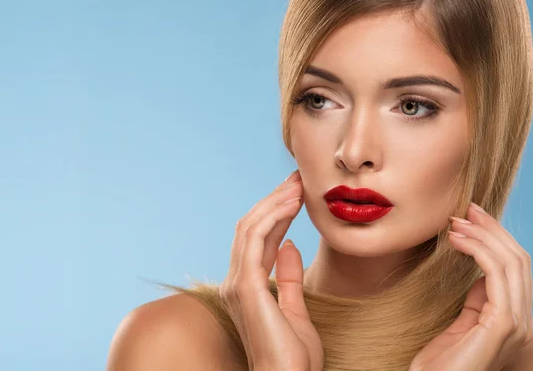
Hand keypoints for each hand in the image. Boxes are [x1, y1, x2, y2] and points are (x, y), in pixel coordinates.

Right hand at [219, 170, 323, 370]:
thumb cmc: (292, 358)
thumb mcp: (295, 309)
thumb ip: (288, 277)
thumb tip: (290, 245)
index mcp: (245, 287)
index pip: (259, 240)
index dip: (276, 214)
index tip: (296, 194)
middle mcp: (235, 282)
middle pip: (250, 228)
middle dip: (274, 201)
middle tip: (298, 179)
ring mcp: (236, 284)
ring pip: (249, 229)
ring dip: (274, 203)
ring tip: (298, 185)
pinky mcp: (245, 287)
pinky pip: (255, 240)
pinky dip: (272, 217)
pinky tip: (291, 203)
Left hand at [410, 202, 532, 370]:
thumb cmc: (442, 361)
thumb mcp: (462, 324)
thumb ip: (476, 300)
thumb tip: (477, 269)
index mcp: (513, 318)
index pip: (515, 267)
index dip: (496, 237)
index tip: (472, 217)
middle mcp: (522, 320)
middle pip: (518, 259)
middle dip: (492, 229)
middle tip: (466, 209)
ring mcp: (516, 323)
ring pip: (512, 263)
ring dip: (483, 236)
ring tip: (456, 223)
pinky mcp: (503, 324)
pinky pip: (497, 275)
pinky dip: (478, 251)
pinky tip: (457, 241)